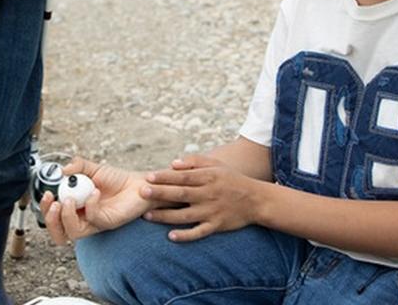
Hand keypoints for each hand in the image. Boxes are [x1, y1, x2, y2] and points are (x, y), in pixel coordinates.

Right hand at [41, 157, 152, 244]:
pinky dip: (90, 204)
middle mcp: (82, 217)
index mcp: (75, 206)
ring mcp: (94, 222)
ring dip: (66, 216)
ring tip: (69, 200)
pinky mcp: (107, 223)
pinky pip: (92, 218)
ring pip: (72, 232)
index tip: (48, 194)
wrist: (139, 184)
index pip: (53, 217)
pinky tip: (95, 191)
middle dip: (50, 219)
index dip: (45, 209)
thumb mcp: (93, 168)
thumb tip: (62, 171)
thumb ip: (77, 166)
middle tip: (53, 203)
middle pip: (58, 232)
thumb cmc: (116, 179)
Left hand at [141, 154, 261, 242]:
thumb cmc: (231, 179)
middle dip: (160, 193)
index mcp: (207, 177)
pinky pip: (199, 232)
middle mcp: (208, 194)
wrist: (256, 200)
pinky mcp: (217, 226)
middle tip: (142, 192)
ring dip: (165, 216)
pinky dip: (186, 235)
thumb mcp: (215, 164)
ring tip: (147, 216)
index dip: (164, 177)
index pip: (181, 177)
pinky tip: (171, 236)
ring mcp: (212, 211)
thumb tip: (173, 163)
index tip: (148, 177)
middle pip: (180, 194)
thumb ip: (194, 161)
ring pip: (185, 215)